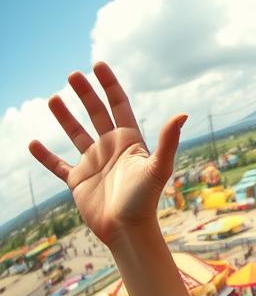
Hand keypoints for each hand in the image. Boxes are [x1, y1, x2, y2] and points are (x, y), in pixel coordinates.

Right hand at [29, 63, 185, 247]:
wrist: (128, 230)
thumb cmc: (145, 200)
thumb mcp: (157, 167)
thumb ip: (168, 140)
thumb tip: (182, 114)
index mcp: (130, 142)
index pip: (119, 106)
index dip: (110, 85)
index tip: (98, 65)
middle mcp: (111, 149)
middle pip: (97, 114)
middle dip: (86, 94)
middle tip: (72, 75)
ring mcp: (94, 163)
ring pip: (76, 134)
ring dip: (65, 117)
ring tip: (53, 98)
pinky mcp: (78, 181)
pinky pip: (58, 165)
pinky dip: (45, 156)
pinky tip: (33, 143)